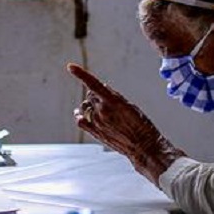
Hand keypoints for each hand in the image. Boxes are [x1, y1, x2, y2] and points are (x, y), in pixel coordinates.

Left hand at [67, 63, 180, 182]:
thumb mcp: (130, 106)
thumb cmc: (141, 125)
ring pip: (87, 106)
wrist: (143, 147)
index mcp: (113, 102)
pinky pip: (80, 120)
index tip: (70, 67)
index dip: (81, 74)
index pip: (93, 84)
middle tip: (109, 102)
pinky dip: (79, 115)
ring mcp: (97, 122)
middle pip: (91, 95)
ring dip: (92, 105)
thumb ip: (114, 97)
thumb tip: (102, 89)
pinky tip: (79, 113)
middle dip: (97, 95)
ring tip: (104, 111)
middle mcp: (102, 111)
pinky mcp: (95, 132)